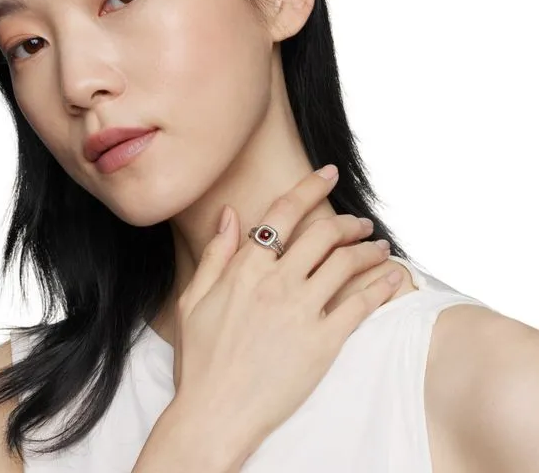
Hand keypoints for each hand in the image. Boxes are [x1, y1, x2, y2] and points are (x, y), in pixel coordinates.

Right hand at [170, 166, 401, 457]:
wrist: (215, 412)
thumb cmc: (201, 358)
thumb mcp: (194, 299)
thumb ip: (216, 253)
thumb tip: (231, 215)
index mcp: (246, 269)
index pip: (283, 214)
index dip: (309, 187)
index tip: (327, 174)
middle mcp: (277, 283)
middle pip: (323, 234)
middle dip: (347, 222)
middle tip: (360, 222)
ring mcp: (301, 312)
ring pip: (346, 264)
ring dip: (368, 249)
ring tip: (379, 246)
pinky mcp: (323, 342)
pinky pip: (359, 304)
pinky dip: (381, 285)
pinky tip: (393, 276)